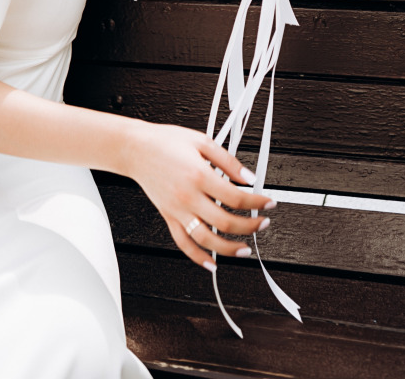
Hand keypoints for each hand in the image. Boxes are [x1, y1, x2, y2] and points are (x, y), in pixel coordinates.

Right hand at [123, 121, 275, 269]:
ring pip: (207, 240)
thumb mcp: (202, 141)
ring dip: (229, 249)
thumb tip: (249, 177)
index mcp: (199, 175)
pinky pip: (184, 243)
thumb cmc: (165, 141)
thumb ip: (228, 161)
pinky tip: (212, 263)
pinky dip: (198, 257)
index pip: (236, 198)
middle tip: (263, 223)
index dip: (257, 203)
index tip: (268, 203)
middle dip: (250, 226)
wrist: (136, 149)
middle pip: (226, 223)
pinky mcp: (168, 217)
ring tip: (245, 249)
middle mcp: (188, 197)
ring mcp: (177, 210)